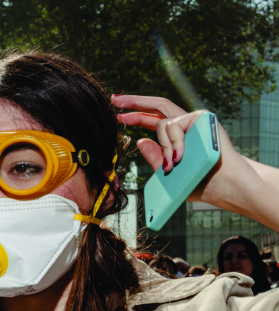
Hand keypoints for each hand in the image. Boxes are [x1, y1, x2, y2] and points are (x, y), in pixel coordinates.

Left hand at [113, 94, 255, 208]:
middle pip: (156, 105)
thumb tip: (140, 140)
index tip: (118, 114)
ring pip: (162, 123)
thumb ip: (154, 157)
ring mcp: (194, 119)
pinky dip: (173, 142)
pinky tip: (179, 155)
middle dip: (134, 102)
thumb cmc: (197, 181)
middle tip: (115, 100)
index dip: (135, 115)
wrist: (222, 184)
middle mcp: (185, 123)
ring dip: (163, 144)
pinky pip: (175, 125)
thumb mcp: (168, 172)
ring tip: (172, 163)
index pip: (152, 119)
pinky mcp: (202, 117)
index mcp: (177, 135)